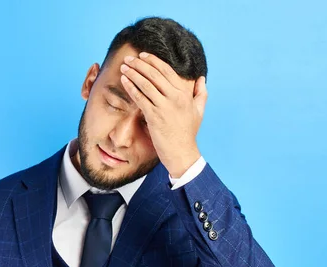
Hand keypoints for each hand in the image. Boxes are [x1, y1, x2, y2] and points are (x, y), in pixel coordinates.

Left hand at [119, 52, 207, 177]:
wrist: (181, 152)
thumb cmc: (188, 133)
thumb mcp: (199, 111)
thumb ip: (201, 93)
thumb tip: (202, 79)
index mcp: (184, 94)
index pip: (167, 71)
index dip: (153, 61)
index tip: (143, 55)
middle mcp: (174, 97)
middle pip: (154, 74)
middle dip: (139, 64)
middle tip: (128, 58)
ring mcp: (164, 106)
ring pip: (146, 84)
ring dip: (133, 73)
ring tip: (124, 66)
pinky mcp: (153, 116)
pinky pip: (140, 98)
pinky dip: (131, 88)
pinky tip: (124, 81)